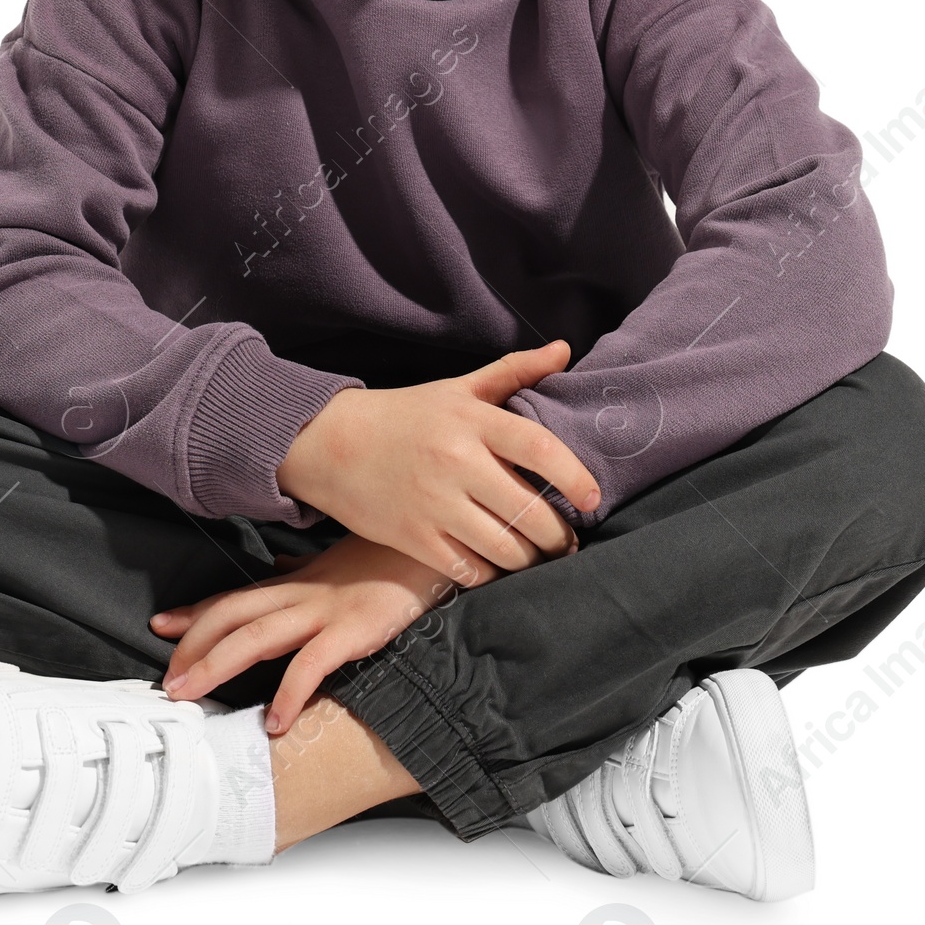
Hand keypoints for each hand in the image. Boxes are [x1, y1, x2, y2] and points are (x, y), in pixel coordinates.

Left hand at [148, 534, 474, 734]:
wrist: (438, 550)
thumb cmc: (390, 558)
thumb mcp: (340, 566)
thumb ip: (306, 576)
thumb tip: (282, 574)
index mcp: (299, 583)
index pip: (237, 596)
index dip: (196, 612)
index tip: (160, 625)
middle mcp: (304, 594)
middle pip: (233, 616)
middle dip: (193, 647)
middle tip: (167, 683)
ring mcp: (327, 610)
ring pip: (257, 634)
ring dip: (217, 665)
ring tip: (191, 695)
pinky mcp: (356, 629)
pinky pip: (314, 663)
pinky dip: (291, 693)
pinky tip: (277, 722)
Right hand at [275, 340, 599, 583]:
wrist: (332, 444)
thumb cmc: (406, 415)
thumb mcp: (458, 388)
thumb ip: (514, 371)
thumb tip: (565, 350)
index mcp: (473, 420)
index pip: (541, 449)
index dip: (576, 478)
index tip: (592, 500)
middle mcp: (457, 460)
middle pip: (529, 512)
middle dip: (558, 536)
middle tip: (567, 541)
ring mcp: (434, 502)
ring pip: (504, 549)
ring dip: (530, 560)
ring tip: (537, 557)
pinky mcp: (413, 537)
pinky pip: (469, 569)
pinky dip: (490, 574)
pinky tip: (497, 566)